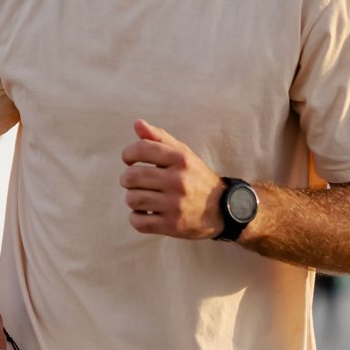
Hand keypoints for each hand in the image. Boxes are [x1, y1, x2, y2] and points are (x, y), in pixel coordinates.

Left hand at [121, 120, 222, 240]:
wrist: (222, 210)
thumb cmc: (196, 178)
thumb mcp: (183, 154)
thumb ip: (159, 138)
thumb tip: (137, 123)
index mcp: (181, 159)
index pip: (141, 149)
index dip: (128, 154)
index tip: (129, 160)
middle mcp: (178, 181)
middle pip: (131, 177)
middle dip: (127, 179)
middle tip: (133, 182)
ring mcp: (175, 205)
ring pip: (132, 199)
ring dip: (132, 198)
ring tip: (141, 198)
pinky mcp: (172, 225)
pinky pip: (138, 222)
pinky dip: (136, 218)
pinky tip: (145, 213)